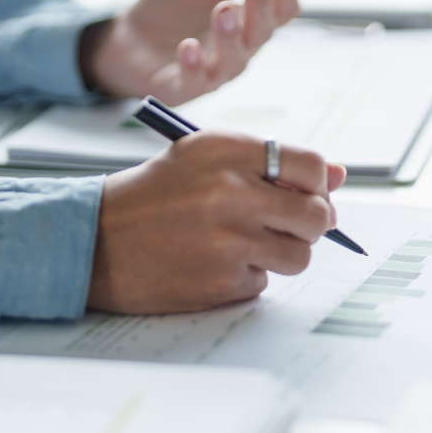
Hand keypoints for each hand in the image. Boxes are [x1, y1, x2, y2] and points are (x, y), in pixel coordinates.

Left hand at [80, 0, 300, 101]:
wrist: (129, 30)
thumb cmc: (179, 4)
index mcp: (251, 22)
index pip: (283, 11)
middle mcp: (239, 50)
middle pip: (261, 33)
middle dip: (260, 4)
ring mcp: (212, 71)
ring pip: (233, 62)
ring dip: (230, 36)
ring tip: (224, 9)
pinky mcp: (181, 88)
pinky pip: (193, 83)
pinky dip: (192, 66)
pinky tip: (187, 46)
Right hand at [90, 132, 346, 313]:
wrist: (92, 241)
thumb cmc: (152, 196)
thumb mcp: (202, 159)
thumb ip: (271, 163)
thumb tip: (339, 176)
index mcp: (226, 150)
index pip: (312, 166)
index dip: (318, 184)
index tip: (306, 193)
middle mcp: (231, 192)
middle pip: (317, 215)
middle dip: (311, 224)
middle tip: (287, 225)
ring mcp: (227, 241)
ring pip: (299, 255)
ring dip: (281, 253)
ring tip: (243, 244)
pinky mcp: (220, 281)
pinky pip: (262, 282)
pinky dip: (245, 276)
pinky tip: (211, 264)